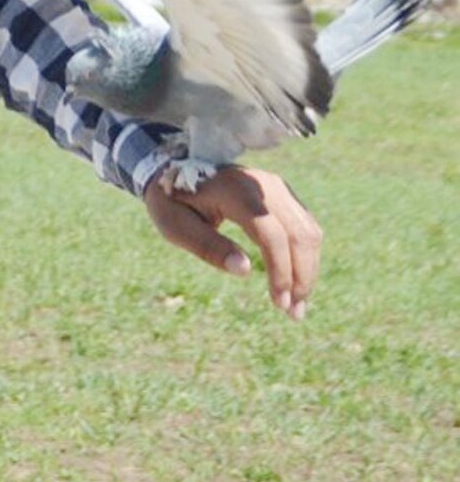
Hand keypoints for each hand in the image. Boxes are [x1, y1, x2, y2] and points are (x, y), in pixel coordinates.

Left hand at [143, 166, 321, 320]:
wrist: (177, 169)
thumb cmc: (173, 201)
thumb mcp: (176, 226)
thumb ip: (208, 247)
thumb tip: (245, 270)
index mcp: (236, 191)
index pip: (272, 234)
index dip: (280, 271)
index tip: (279, 302)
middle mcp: (264, 185)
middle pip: (299, 234)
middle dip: (301, 277)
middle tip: (293, 313)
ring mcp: (277, 187)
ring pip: (309, 231)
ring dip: (308, 270)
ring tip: (296, 304)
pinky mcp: (283, 194)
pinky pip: (305, 226)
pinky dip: (305, 256)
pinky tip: (296, 282)